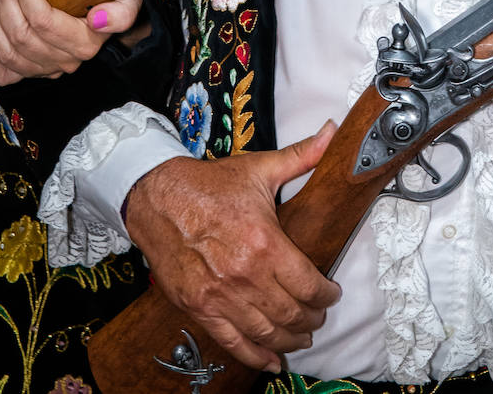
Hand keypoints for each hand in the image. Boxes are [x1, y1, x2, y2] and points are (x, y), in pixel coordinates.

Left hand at [0, 0, 144, 84]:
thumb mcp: (129, 2)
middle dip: (7, 4)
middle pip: (23, 36)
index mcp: (86, 44)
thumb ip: (122, 13)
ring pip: (10, 53)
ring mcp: (48, 69)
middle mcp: (66, 61)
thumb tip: (98, 19)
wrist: (110, 19)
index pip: (45, 22)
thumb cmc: (115, 3)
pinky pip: (5, 76)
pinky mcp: (34, 73)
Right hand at [124, 122, 341, 370]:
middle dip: (312, 318)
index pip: (308, 284)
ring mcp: (220, 297)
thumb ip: (301, 156)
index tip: (331, 293)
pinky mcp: (200, 308)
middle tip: (319, 316)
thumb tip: (333, 133)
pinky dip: (256, 356)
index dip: (326, 295)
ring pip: (266, 332)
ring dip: (290, 338)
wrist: (159, 199)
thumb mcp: (258, 168)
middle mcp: (245, 275)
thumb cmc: (208, 185)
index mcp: (264, 242)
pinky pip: (233, 342)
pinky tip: (271, 359)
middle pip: (291, 313)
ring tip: (302, 335)